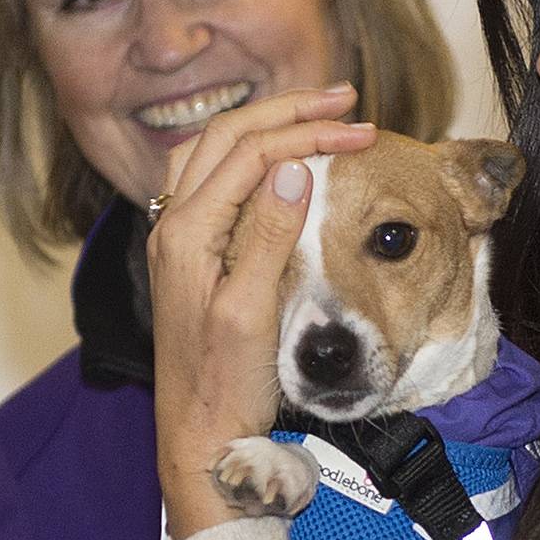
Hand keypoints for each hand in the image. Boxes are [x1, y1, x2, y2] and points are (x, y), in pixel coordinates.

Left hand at [149, 86, 377, 539]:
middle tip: (347, 102)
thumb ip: (271, 239)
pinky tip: (285, 164)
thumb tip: (296, 171)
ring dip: (269, 127)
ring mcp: (181, 240)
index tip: (363, 132)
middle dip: (290, 112)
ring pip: (217, 152)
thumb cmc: (225, 389)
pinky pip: (217, 181)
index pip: (251, 153)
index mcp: (187, 234)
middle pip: (229, 137)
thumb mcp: (252, 316)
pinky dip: (254, 157)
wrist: (199, 437)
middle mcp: (175, 227)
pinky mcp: (194, 256)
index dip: (310, 134)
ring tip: (318, 117)